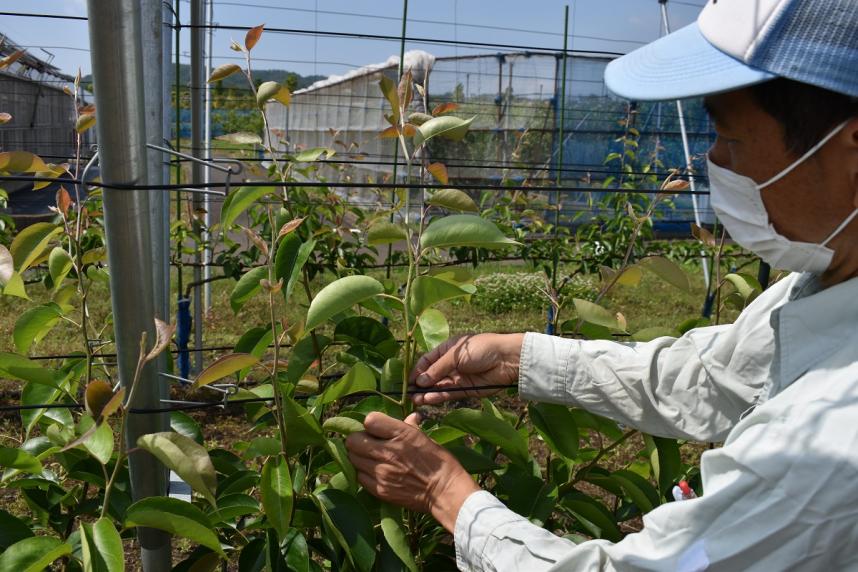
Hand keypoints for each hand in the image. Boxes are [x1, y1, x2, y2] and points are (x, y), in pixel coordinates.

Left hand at [345, 411, 480, 532]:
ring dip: (359, 457)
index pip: (369, 420)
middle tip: (367, 444)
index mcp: (401, 434)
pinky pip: (360, 477)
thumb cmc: (439, 462)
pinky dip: (364, 473)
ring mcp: (382, 472)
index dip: (371, 424)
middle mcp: (388, 452)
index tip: (376, 429)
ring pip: (353, 459)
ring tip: (370, 458)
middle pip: (353, 440)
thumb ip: (410, 426)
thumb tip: (410, 416)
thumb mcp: (425, 438)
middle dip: (358, 440)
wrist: (444, 492)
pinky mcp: (380, 489)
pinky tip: (374, 472)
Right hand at [410, 333, 524, 405]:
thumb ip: (437, 369)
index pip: (427, 361)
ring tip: (415, 400)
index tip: (407, 381)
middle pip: (431, 376)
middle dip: (420, 385)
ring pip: (439, 387)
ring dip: (427, 394)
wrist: (506, 359)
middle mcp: (450, 365)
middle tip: (408, 394)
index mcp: (446, 350)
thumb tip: (420, 381)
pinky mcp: (467, 390)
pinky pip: (450, 394)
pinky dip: (439, 397)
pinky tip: (428, 400)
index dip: (417, 371)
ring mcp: (458, 378)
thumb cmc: (480, 348)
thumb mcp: (454, 355)